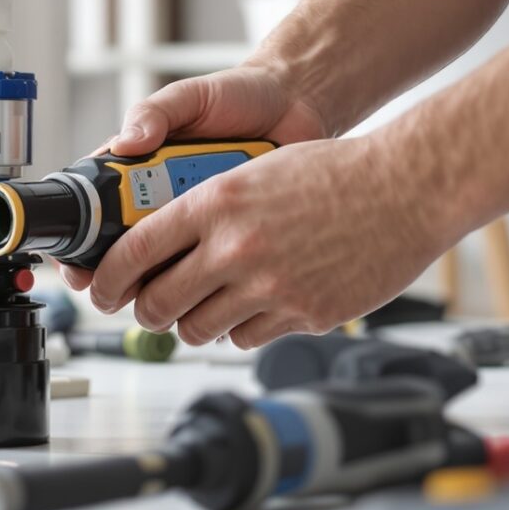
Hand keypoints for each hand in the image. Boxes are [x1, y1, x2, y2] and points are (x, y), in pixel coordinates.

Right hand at [56, 64, 327, 292]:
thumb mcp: (189, 97)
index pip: (96, 209)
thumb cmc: (236, 96)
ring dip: (164, 279)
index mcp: (139, 167)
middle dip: (120, 276)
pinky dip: (212, 274)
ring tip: (172, 284)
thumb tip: (127, 143)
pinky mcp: (230, 233)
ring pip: (168, 265)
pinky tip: (216, 278)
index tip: (80, 267)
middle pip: (127, 249)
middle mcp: (162, 198)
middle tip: (124, 291)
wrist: (293, 104)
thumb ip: (154, 114)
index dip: (82, 244)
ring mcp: (196, 220)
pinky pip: (214, 263)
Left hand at [83, 126, 461, 348]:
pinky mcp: (303, 314)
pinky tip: (257, 305)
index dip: (108, 279)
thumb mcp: (255, 171)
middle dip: (147, 311)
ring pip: (199, 329)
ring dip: (195, 323)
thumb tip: (163, 242)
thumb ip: (208, 207)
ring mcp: (269, 286)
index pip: (135, 251)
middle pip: (158, 302)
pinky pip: (247, 338)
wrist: (406, 188)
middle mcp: (236, 247)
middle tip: (152, 307)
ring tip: (207, 306)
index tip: (102, 290)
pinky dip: (243, 328)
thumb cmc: (336, 172)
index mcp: (217, 202)